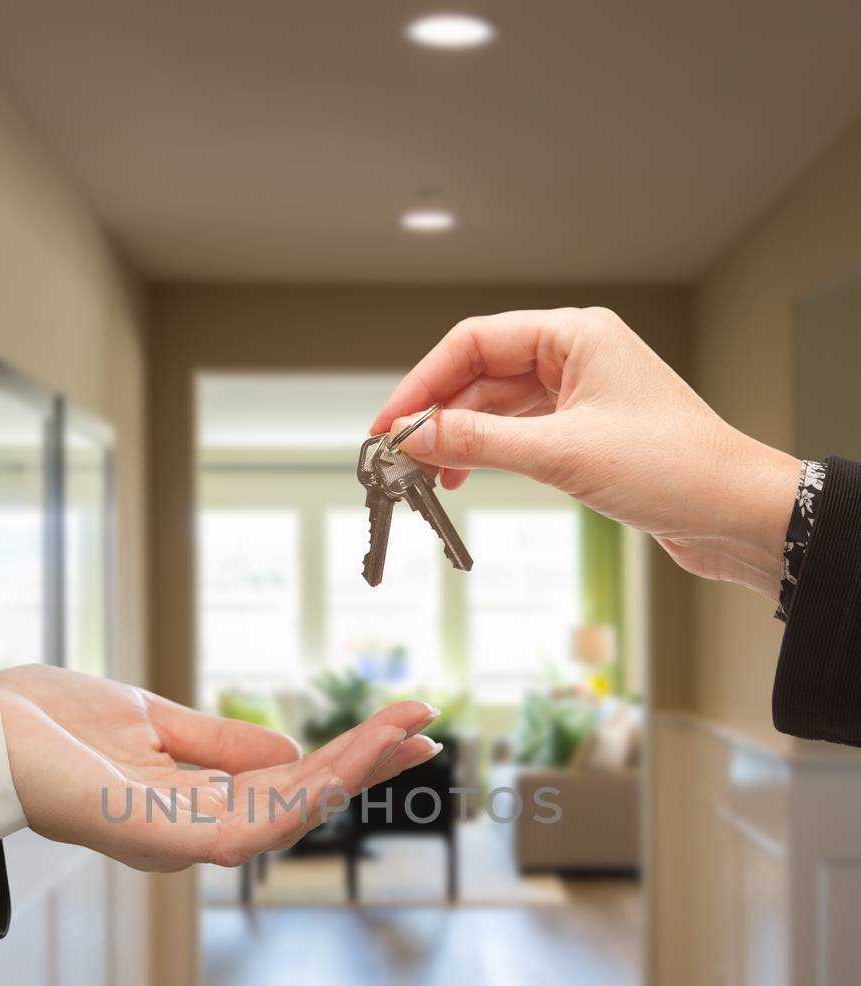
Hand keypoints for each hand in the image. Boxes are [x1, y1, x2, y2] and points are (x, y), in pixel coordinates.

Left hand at [0, 665, 439, 871]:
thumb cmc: (48, 724)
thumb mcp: (150, 720)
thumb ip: (218, 743)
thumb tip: (287, 752)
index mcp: (191, 804)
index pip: (286, 787)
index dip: (345, 760)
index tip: (402, 726)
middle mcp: (190, 832)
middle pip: (298, 807)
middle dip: (364, 768)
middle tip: (426, 727)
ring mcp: (176, 840)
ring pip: (286, 819)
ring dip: (349, 776)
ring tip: (403, 734)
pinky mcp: (159, 838)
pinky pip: (249, 826)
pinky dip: (305, 794)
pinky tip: (344, 763)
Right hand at [372, 307, 800, 599]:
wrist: (732, 512)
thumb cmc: (672, 467)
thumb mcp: (561, 453)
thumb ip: (480, 443)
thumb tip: (417, 435)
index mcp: (575, 334)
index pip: (476, 341)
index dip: (425, 381)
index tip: (391, 422)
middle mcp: (577, 356)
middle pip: (482, 373)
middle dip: (438, 412)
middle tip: (398, 454)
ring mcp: (581, 395)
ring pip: (498, 407)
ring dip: (460, 438)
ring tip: (426, 475)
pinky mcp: (586, 434)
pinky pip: (520, 434)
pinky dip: (488, 454)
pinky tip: (464, 477)